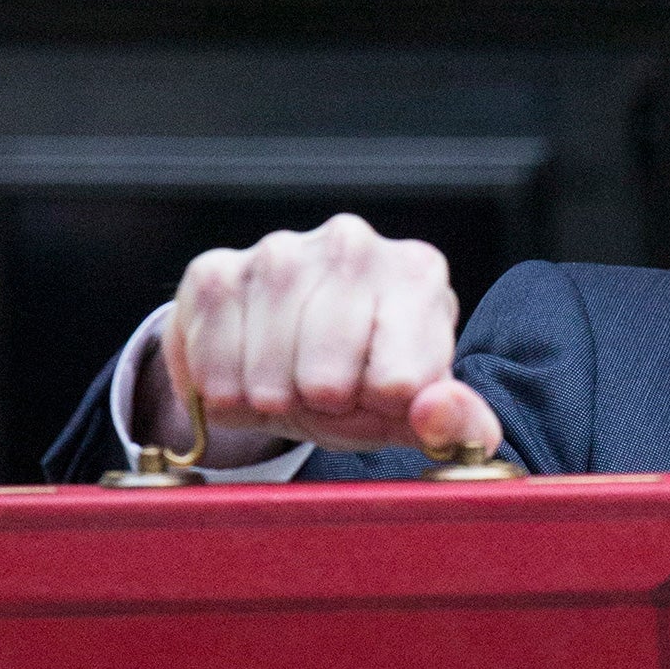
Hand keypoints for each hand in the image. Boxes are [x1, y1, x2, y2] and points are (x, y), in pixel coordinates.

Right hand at [136, 213, 502, 462]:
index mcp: (417, 273)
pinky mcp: (215, 270)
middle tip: (328, 392)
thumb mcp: (422, 412)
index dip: (379, 407)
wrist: (295, 352)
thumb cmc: (372, 378)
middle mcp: (352, 244)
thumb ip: (458, 424)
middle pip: (325, 381)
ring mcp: (280, 250)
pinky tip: (248, 372)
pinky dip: (225, 393)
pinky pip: (211, 368)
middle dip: (324, 408)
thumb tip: (433, 409)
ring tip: (290, 384)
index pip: (399, 382)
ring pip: (267, 379)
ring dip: (274, 403)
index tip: (378, 391)